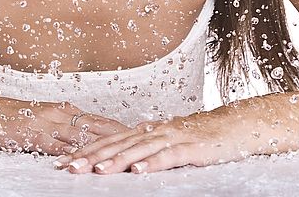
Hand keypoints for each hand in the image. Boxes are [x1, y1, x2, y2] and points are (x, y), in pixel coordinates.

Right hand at [0, 98, 129, 155]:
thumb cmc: (10, 117)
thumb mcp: (41, 118)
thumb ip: (61, 126)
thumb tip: (82, 137)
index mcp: (62, 109)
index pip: (96, 119)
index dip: (118, 127)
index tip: (136, 132)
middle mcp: (59, 113)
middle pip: (95, 125)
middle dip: (118, 135)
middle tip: (139, 142)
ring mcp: (47, 123)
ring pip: (80, 135)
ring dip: (101, 146)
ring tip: (120, 153)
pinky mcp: (34, 135)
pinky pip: (57, 145)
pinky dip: (72, 152)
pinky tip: (85, 159)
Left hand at [54, 108, 259, 173]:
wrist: (234, 126)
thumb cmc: (201, 136)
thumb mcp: (167, 140)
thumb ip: (145, 148)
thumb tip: (119, 158)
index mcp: (146, 130)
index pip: (110, 140)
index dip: (86, 151)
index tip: (64, 162)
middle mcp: (155, 131)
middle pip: (118, 144)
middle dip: (91, 156)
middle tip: (68, 168)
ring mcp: (172, 137)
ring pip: (138, 150)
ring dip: (116, 160)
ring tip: (96, 171)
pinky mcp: (190, 148)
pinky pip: (168, 156)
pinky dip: (152, 164)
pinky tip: (138, 172)